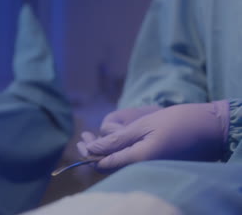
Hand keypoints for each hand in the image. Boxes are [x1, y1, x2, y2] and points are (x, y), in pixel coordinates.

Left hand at [82, 101, 228, 170]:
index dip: (88, 154)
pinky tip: (113, 140)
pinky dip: (118, 151)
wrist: (211, 128)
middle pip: (109, 167)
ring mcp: (149, 168)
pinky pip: (130, 162)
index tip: (81, 140)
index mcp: (138, 161)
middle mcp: (142, 169)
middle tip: (85, 136)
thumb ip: (116, 141)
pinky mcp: (155, 164)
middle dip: (93, 152)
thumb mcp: (143, 127)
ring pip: (118, 164)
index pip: (103, 165)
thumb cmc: (178, 122)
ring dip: (104, 150)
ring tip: (95, 136)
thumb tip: (90, 149)